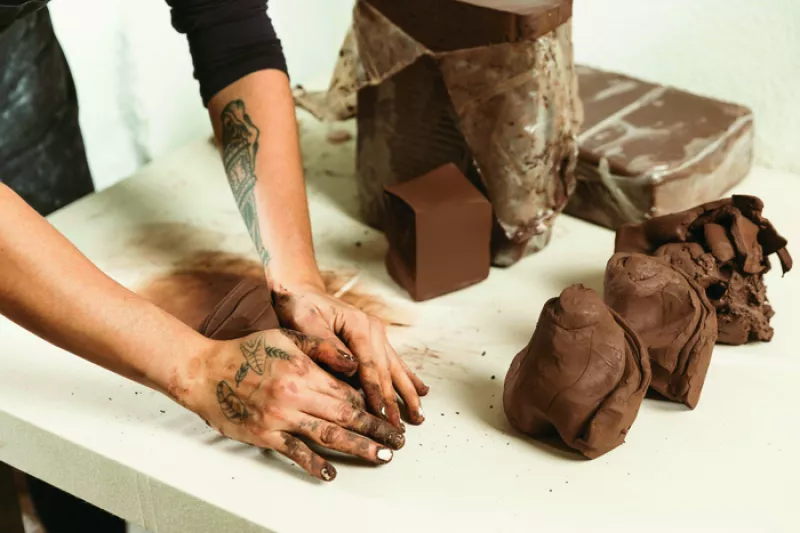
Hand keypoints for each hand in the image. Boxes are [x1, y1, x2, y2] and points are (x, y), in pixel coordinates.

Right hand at [181, 329, 405, 481]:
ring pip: (327, 436)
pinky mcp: (265, 435)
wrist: (204, 372)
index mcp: (303, 369)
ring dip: (358, 447)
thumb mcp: (285, 336)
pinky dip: (315, 464)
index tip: (389, 412)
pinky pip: (295, 452)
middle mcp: (295, 395)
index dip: (371, 403)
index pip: (347, 390)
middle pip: (345, 416)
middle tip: (397, 441)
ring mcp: (280, 418)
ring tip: (380, 455)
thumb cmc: (246, 351)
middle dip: (375, 428)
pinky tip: (331, 471)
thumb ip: (320, 347)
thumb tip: (353, 360)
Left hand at [270, 282, 428, 427]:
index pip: (369, 366)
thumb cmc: (300, 307)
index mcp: (358, 325)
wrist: (302, 291)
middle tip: (398, 429)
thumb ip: (328, 346)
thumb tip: (351, 368)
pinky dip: (407, 378)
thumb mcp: (307, 323)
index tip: (382, 415)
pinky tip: (421, 391)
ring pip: (395, 369)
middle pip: (385, 371)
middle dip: (393, 401)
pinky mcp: (375, 339)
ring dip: (407, 394)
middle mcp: (373, 329)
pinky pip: (393, 362)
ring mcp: (377, 334)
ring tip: (419, 416)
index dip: (375, 393)